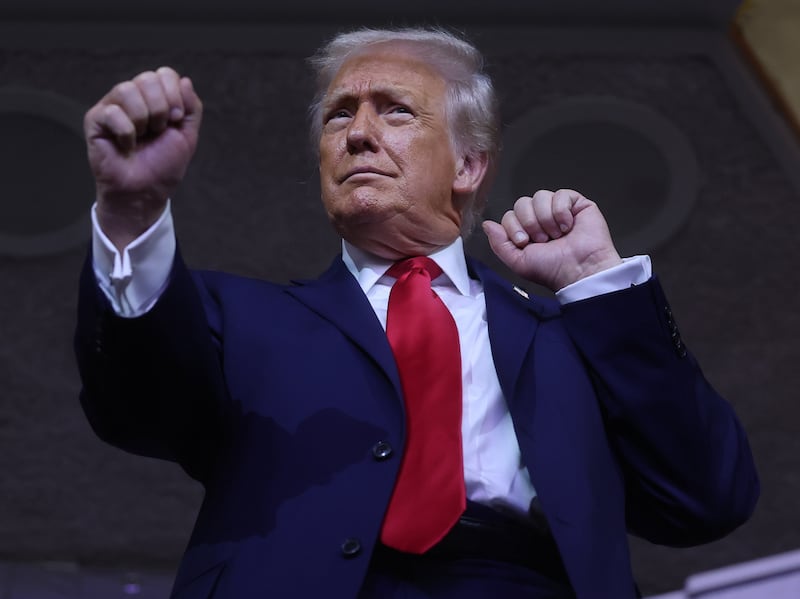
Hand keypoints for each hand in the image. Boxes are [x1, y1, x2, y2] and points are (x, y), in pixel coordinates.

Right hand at [84, 66, 201, 249]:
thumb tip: (184, 80)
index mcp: (154, 98)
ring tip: (142, 137)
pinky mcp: (95, 120)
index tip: (176, 119)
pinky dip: (127, 133)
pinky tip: (126, 146)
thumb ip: (192, 107)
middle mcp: (132, 98)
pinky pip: (113, 113)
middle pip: (147, 78)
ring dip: (143, 119)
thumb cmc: (163, 165)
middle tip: (158, 131)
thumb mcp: (187, 135)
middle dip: (161, 108)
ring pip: (127, 90)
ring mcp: (112, 106)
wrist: (146, 191)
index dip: (174, 94)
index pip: (164, 74)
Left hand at [482, 189, 621, 290]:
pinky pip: (560, 194)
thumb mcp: (518, 261)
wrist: (579, 270)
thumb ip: (499, 243)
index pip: (509, 215)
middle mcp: (541, 218)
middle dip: (530, 223)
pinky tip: (568, 226)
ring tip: (556, 234)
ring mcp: (558, 209)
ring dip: (546, 218)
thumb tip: (487, 224)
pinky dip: (561, 211)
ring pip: (540, 196)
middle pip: (522, 203)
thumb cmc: (552, 269)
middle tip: (543, 240)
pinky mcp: (576, 204)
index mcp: (526, 230)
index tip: (525, 242)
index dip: (514, 227)